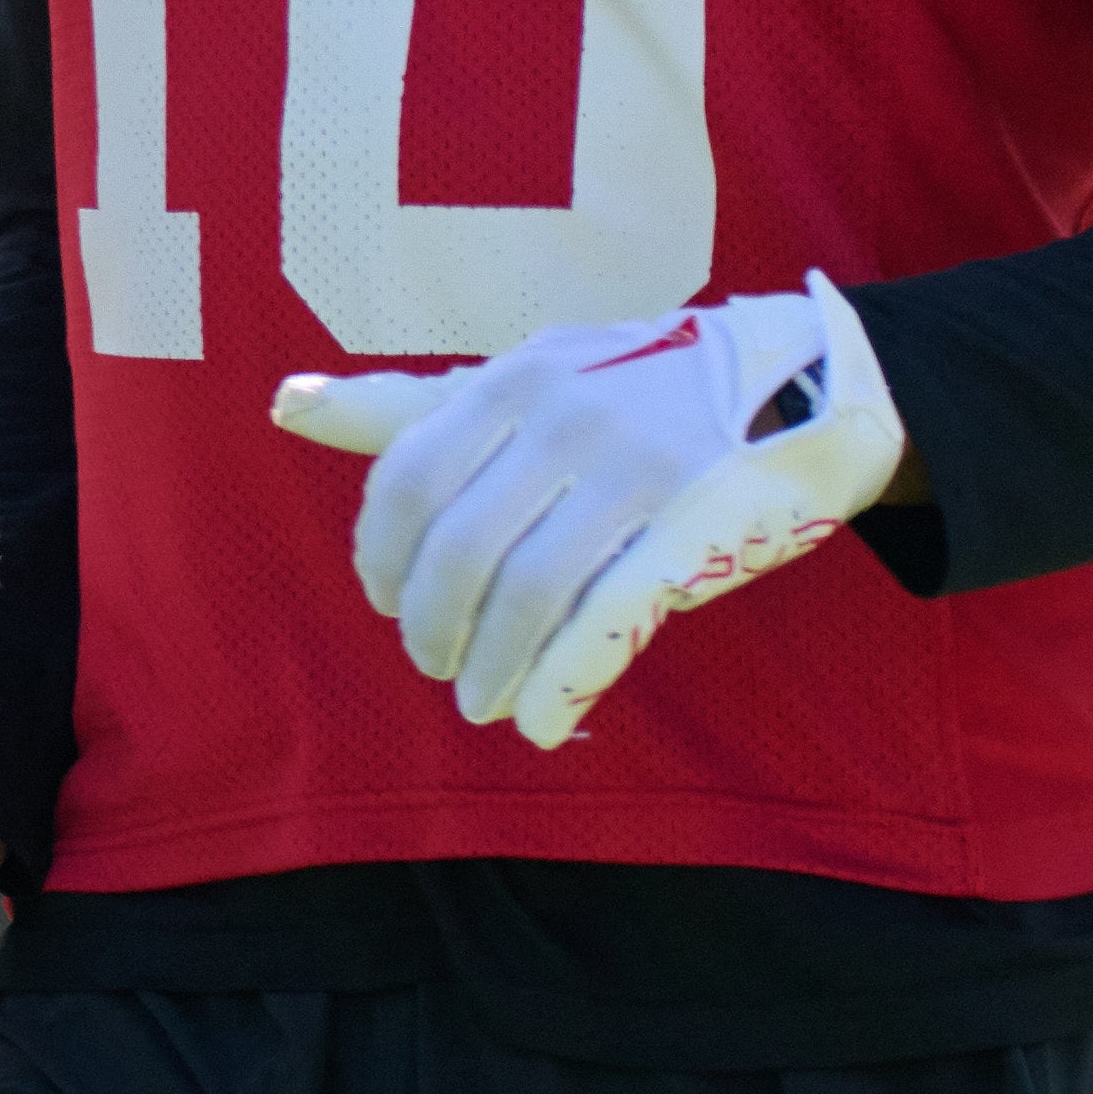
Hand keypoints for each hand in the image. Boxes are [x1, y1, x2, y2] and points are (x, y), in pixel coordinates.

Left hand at [273, 276, 906, 750]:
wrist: (806, 382)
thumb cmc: (639, 393)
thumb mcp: (529, 379)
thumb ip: (413, 407)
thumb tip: (286, 405)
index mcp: (517, 376)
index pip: (409, 479)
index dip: (384, 558)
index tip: (388, 602)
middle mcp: (569, 413)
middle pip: (461, 548)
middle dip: (433, 626)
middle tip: (437, 665)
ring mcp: (637, 467)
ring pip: (528, 593)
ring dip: (492, 667)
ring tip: (484, 700)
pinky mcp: (697, 525)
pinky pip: (608, 620)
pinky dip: (563, 683)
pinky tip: (544, 717)